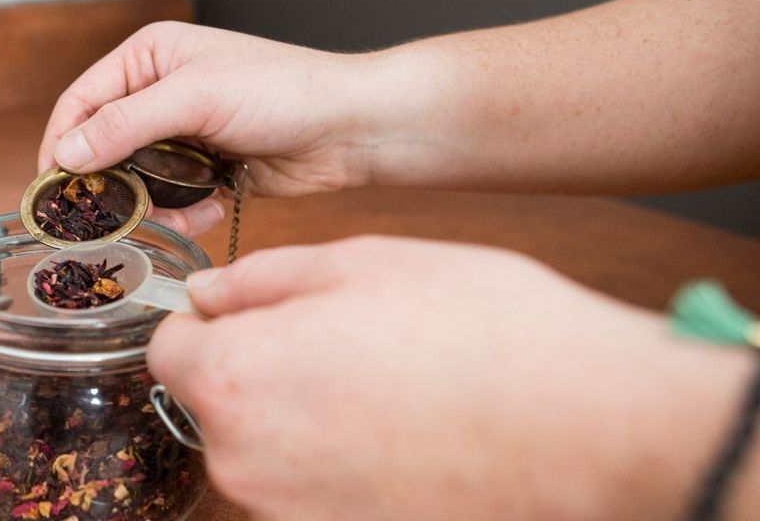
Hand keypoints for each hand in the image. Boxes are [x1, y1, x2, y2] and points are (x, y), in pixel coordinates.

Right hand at [37, 22, 392, 236]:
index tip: (50, 187)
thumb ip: (126, 125)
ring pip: (136, 180)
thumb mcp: (196, 98)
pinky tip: (207, 213)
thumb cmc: (285, 91)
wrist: (351, 128)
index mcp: (150, 57)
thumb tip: (68, 153)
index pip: (82, 101)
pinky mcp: (207, 171)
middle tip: (100, 218)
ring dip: (147, 204)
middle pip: (103, 146)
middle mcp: (161, 93)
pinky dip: (181, 214)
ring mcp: (184, 134)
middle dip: (105, 183)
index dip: (62, 144)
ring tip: (164, 219)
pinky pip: (172, 200)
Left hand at [149, 236, 753, 519]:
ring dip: (303, 418)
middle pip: (216, 405)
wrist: (590, 428)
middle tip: (346, 343)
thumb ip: (262, 279)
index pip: (169, 349)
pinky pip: (311, 492)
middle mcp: (244, 461)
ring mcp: (291, 513)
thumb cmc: (484, 334)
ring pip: (265, 450)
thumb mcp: (362, 262)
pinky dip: (340, 466)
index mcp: (235, 379)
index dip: (211, 323)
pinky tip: (404, 436)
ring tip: (388, 387)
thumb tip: (209, 295)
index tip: (257, 314)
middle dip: (260, 370)